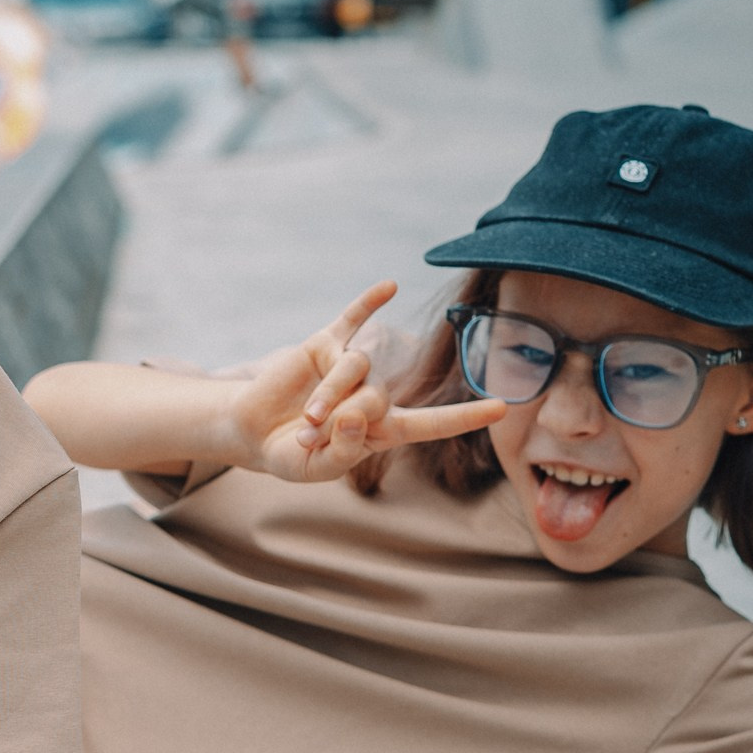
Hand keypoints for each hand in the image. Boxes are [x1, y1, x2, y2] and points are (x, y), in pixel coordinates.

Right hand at [221, 281, 504, 481]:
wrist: (250, 429)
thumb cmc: (289, 454)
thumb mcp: (317, 467)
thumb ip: (343, 449)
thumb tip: (357, 414)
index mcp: (381, 430)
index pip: (432, 423)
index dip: (464, 416)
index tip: (502, 407)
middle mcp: (372, 394)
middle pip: (378, 395)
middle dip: (342, 417)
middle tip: (309, 436)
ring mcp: (350, 366)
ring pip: (357, 367)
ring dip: (328, 396)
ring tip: (304, 419)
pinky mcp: (325, 344)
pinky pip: (352, 318)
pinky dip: (370, 302)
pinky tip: (392, 285)